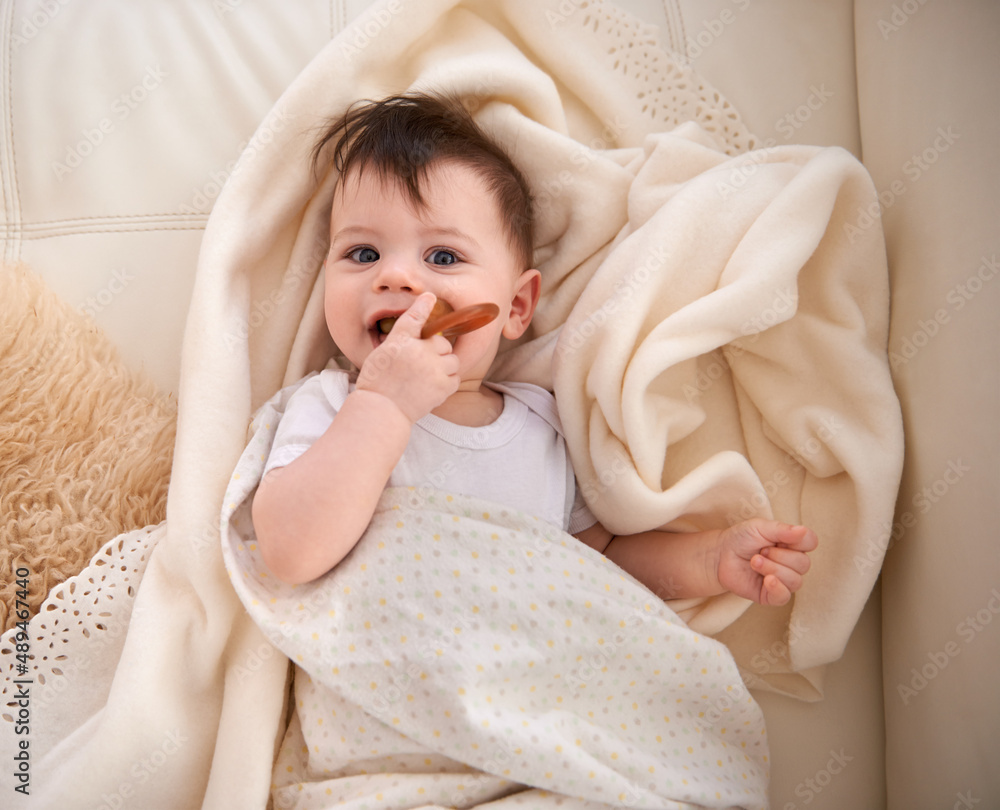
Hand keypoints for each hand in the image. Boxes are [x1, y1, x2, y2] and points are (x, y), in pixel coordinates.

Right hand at [355, 292, 460, 422]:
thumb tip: (417, 314)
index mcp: (402, 340)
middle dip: (436, 351)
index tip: (430, 297)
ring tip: (426, 376)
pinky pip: (455, 378)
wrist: (382, 409)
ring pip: (452, 360)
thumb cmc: (378, 381)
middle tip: (419, 364)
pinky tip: (431, 386)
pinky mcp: (443, 387)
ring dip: (444, 366)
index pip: (415, 317)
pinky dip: (447, 381)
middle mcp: (420, 350)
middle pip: (442, 343)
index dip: (424, 306)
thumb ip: (402, 333)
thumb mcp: (383, 351)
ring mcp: (434, 369)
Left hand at [715, 519, 817, 605]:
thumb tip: (803, 531)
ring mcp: (784, 580)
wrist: (721, 555)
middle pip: (803, 564)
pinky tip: (766, 580)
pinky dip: (777, 588)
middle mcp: (792, 563)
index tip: (778, 538)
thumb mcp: (760, 527)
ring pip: (795, 580)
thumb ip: (782, 530)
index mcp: (793, 544)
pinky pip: (784, 597)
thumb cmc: (742, 538)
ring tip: (754, 561)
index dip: (798, 540)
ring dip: (772, 569)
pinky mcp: (771, 595)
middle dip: (779, 556)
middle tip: (761, 551)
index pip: (811, 542)